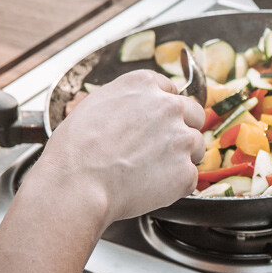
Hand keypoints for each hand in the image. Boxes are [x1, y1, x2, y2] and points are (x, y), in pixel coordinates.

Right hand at [33, 70, 205, 225]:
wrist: (77, 184)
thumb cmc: (75, 149)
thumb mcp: (94, 105)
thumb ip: (126, 101)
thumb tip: (134, 111)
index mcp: (144, 84)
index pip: (171, 90)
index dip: (163, 110)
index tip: (156, 122)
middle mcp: (169, 106)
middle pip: (193, 114)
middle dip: (181, 129)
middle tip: (159, 149)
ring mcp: (181, 139)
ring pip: (196, 146)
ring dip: (181, 158)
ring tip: (151, 172)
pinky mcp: (185, 171)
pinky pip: (190, 178)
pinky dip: (176, 185)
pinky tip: (150, 187)